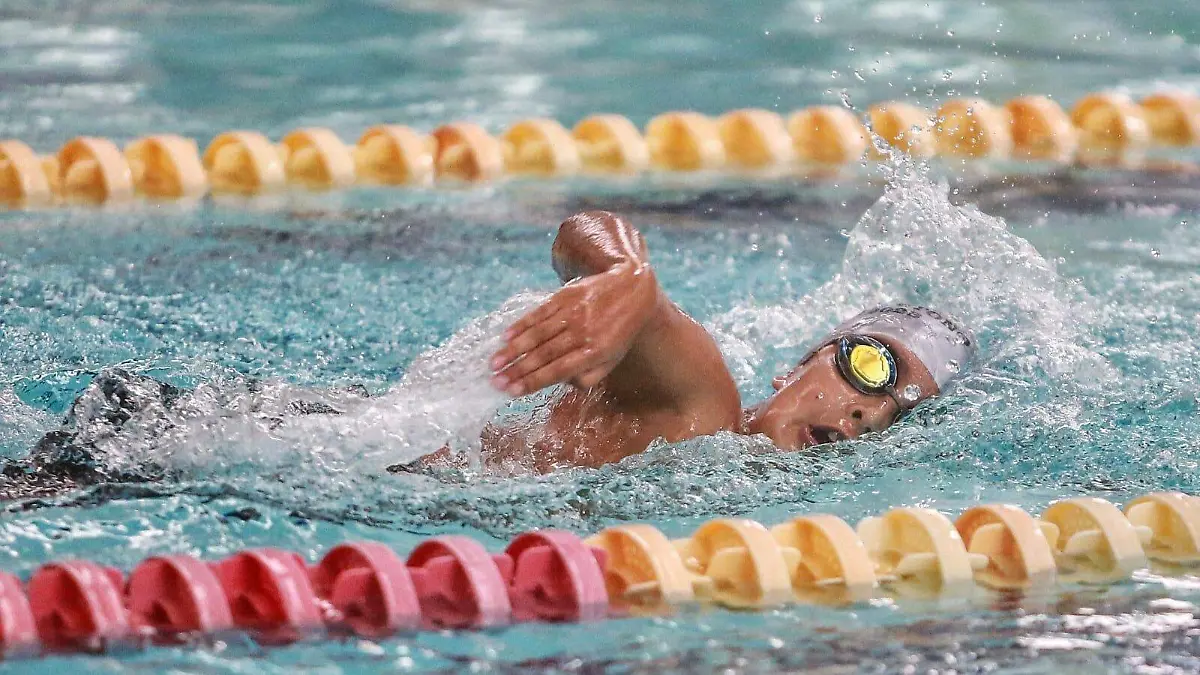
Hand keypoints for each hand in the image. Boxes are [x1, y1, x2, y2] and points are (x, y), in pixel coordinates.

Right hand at [489, 263, 656, 396]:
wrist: (632, 288)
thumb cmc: (620, 331)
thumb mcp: (612, 359)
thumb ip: (587, 376)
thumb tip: (559, 382)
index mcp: (595, 352)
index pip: (558, 370)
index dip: (533, 381)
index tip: (511, 391)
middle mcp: (582, 333)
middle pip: (544, 355)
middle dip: (517, 370)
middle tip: (495, 381)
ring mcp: (572, 313)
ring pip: (538, 334)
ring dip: (513, 349)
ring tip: (494, 363)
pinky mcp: (565, 296)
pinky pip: (540, 313)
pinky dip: (522, 325)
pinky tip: (506, 336)